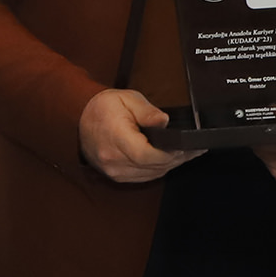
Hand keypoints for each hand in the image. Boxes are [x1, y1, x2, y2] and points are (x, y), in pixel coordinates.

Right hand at [79, 88, 201, 184]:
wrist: (80, 118)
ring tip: (186, 154)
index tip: (186, 148)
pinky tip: (168, 160)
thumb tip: (165, 122)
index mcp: (116, 139)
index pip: (148, 155)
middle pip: (153, 166)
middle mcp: (113, 160)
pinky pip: (144, 177)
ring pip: (151, 174)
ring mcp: (114, 171)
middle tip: (195, 150)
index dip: (170, 154)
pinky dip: (158, 169)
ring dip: (170, 165)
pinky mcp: (116, 176)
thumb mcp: (128, 99)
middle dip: (177, 159)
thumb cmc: (103, 107)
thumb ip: (148, 111)